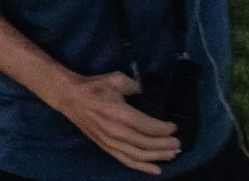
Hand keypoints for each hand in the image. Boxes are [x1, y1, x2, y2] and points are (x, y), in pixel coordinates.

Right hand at [46, 72, 180, 174]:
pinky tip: (156, 170)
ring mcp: (110, 142)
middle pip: (145, 144)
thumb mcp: (116, 79)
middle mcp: (115, 132)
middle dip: (164, 145)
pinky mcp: (106, 148)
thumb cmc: (94, 87)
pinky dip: (142, 167)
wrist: (70, 98)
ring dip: (157, 157)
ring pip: (138, 155)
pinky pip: (126, 160)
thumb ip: (135, 86)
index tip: (174, 127)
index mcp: (119, 114)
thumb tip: (148, 93)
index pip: (146, 126)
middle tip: (178, 144)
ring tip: (172, 155)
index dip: (163, 129)